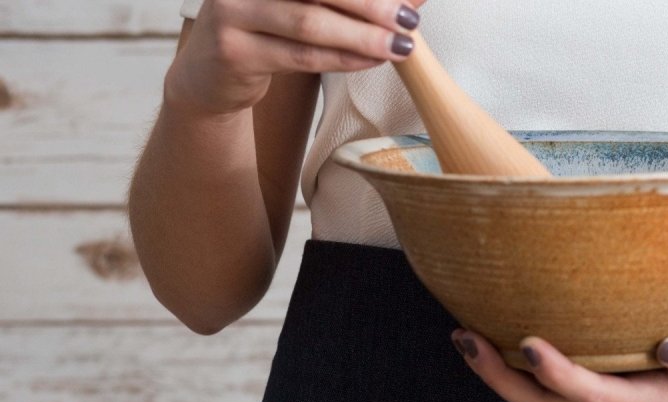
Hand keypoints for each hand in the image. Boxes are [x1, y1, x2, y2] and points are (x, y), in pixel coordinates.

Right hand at [166, 0, 427, 115]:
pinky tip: (371, 60)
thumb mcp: (301, 6)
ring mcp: (231, 12)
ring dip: (362, 36)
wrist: (209, 78)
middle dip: (370, 3)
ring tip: (400, 46)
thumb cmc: (266, 34)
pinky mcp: (233, 51)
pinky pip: (301, 56)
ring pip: (310, 23)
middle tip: (409, 18)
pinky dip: (342, 58)